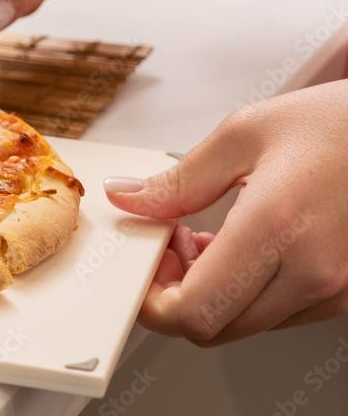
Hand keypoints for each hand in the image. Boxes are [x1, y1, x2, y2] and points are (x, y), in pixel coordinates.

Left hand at [105, 80, 347, 345]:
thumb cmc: (336, 124)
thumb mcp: (242, 135)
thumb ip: (177, 181)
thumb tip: (126, 199)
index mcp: (277, 228)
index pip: (195, 310)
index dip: (152, 301)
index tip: (141, 268)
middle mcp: (312, 272)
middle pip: (213, 327)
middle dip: (174, 294)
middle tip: (168, 244)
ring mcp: (335, 290)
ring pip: (243, 325)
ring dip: (209, 294)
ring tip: (205, 238)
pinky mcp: (345, 294)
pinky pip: (276, 314)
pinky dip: (244, 292)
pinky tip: (239, 247)